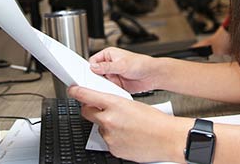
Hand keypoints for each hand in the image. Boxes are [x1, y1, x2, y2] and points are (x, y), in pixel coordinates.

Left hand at [68, 85, 190, 162]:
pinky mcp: (113, 149)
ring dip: (107, 125)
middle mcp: (109, 120)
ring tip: (126, 126)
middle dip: (90, 109)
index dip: (76, 92)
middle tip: (98, 108)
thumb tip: (104, 105)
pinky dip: (115, 138)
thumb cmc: (155, 121)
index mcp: (115, 104)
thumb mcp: (133, 104)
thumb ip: (115, 104)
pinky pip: (108, 141)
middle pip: (87, 112)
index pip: (87, 96)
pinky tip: (128, 136)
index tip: (72, 90)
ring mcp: (109, 136)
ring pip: (100, 128)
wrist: (167, 139)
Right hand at [88, 47, 158, 93]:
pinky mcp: (116, 84)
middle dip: (95, 78)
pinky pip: (108, 88)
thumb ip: (106, 67)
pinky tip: (108, 92)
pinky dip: (107, 91)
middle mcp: (109, 65)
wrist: (152, 75)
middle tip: (94, 83)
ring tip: (103, 87)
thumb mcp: (122, 65)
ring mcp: (112, 75)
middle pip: (95, 72)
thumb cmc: (141, 64)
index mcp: (108, 55)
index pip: (93, 61)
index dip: (90, 68)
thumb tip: (93, 67)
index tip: (89, 75)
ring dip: (101, 85)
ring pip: (101, 81)